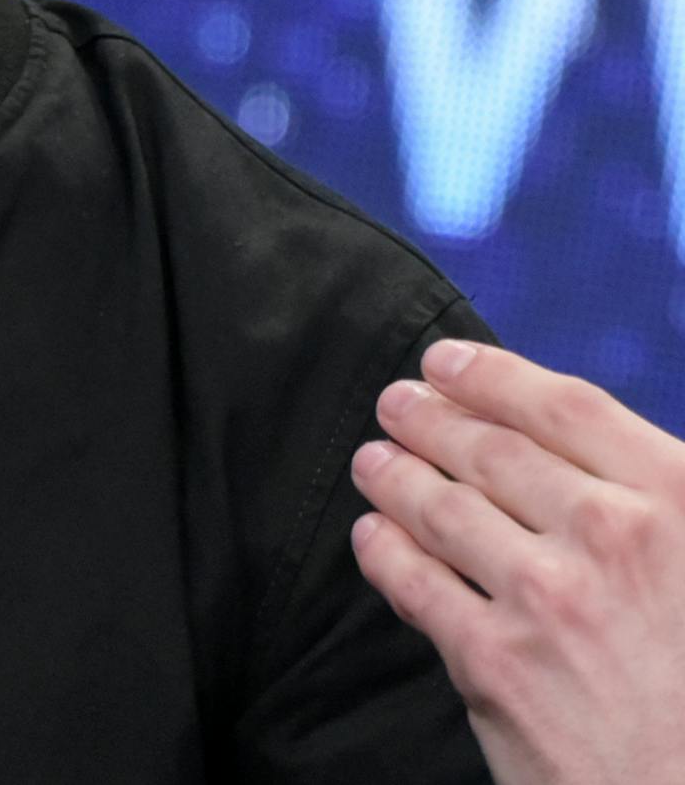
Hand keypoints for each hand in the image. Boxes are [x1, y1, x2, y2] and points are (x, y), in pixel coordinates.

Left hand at [349, 337, 684, 783]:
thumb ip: (655, 504)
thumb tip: (588, 461)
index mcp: (678, 501)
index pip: (564, 408)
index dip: (493, 377)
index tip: (448, 363)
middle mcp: (609, 535)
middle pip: (490, 451)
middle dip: (431, 419)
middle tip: (398, 405)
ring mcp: (545, 596)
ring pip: (442, 507)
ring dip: (396, 474)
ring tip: (372, 460)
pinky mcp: (495, 662)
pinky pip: (415, 583)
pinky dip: (384, 550)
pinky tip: (373, 536)